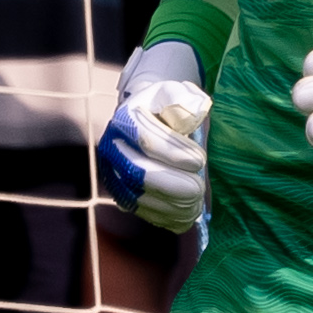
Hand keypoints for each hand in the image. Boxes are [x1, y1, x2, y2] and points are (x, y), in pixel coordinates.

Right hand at [99, 41, 210, 231]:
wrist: (146, 119)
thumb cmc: (166, 108)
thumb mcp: (175, 95)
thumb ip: (183, 101)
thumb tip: (192, 114)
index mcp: (125, 120)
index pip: (145, 139)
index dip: (172, 153)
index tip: (199, 161)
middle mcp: (113, 149)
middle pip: (137, 173)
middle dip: (171, 185)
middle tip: (198, 189)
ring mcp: (114, 174)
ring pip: (138, 198)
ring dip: (170, 205)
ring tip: (196, 204)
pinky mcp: (121, 195)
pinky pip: (141, 212)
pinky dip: (166, 217)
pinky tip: (187, 216)